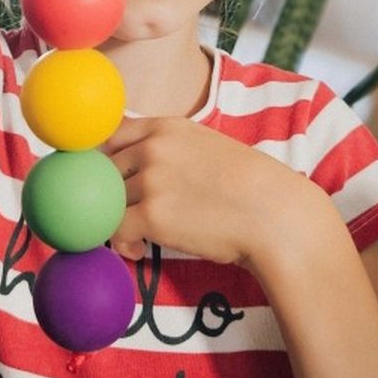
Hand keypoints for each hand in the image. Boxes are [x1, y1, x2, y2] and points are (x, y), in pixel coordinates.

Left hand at [103, 115, 307, 267]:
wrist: (275, 215)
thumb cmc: (248, 186)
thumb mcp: (204, 146)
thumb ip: (168, 148)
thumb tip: (133, 166)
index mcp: (167, 126)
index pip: (110, 134)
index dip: (103, 159)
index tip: (106, 180)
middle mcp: (154, 147)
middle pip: (104, 170)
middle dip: (108, 194)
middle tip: (127, 214)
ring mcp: (151, 179)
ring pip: (106, 200)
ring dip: (116, 221)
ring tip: (138, 236)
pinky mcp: (152, 214)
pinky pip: (114, 230)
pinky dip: (123, 244)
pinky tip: (140, 250)